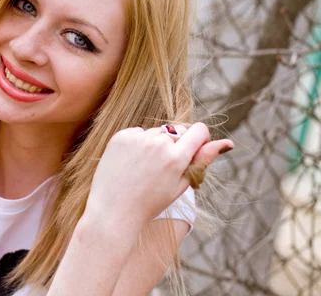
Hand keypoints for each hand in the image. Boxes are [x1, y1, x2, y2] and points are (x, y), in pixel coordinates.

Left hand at [85, 123, 232, 227]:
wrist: (113, 211)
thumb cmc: (150, 203)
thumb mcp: (180, 185)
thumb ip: (202, 161)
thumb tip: (228, 142)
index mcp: (176, 158)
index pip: (199, 130)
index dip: (199, 138)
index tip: (193, 149)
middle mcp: (157, 144)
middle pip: (177, 130)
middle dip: (176, 143)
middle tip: (165, 166)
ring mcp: (137, 139)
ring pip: (156, 131)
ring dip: (156, 143)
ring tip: (146, 167)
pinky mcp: (120, 137)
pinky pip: (137, 133)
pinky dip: (138, 142)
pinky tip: (132, 162)